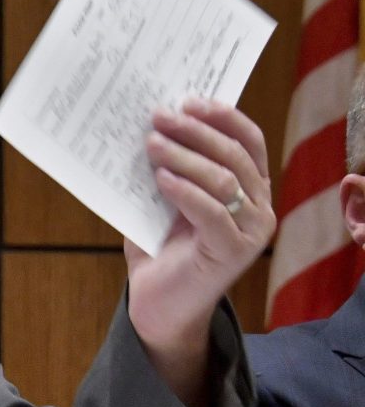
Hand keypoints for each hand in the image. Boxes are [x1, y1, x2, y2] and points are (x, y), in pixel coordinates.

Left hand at [125, 98, 273, 406]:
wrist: (157, 306)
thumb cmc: (159, 250)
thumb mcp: (161, 201)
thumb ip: (165, 168)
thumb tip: (147, 127)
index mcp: (249, 189)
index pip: (248, 142)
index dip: (222, 117)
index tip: (188, 100)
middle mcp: (259, 207)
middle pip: (235, 156)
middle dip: (196, 132)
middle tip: (160, 118)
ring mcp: (251, 231)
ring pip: (225, 180)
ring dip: (186, 157)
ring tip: (152, 144)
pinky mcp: (234, 252)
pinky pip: (212, 212)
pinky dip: (185, 191)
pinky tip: (161, 179)